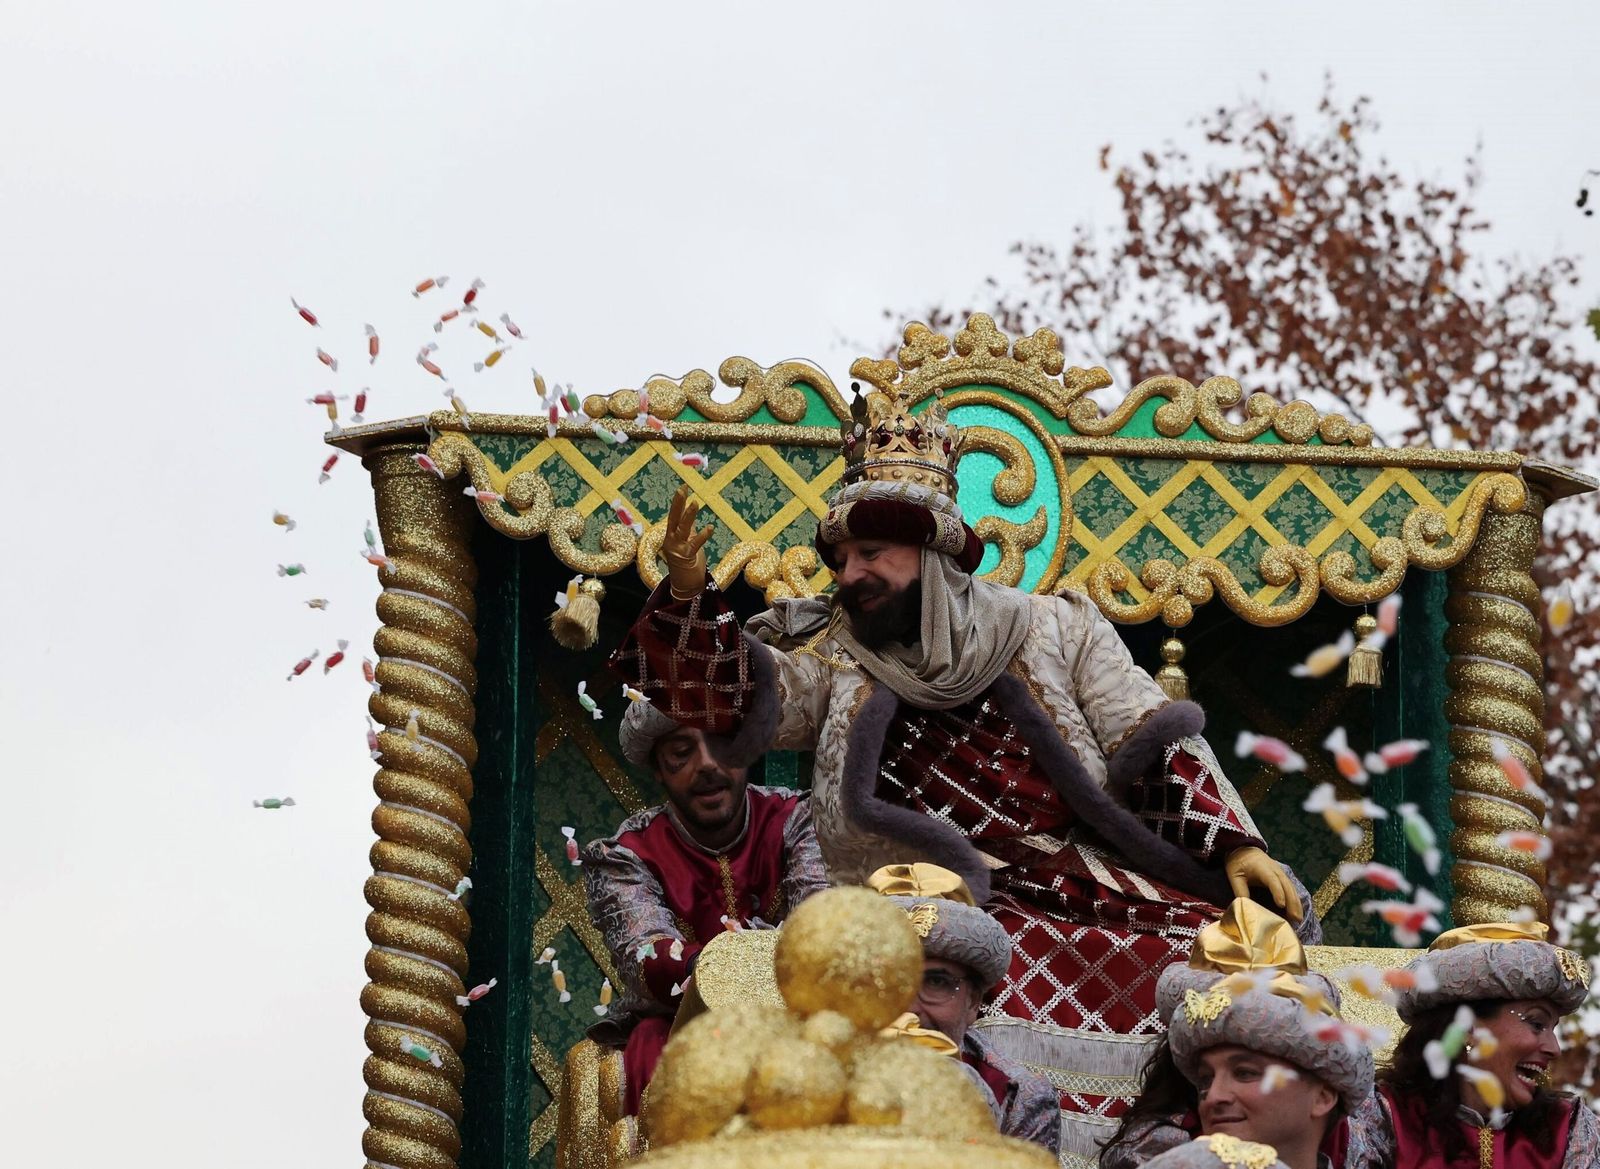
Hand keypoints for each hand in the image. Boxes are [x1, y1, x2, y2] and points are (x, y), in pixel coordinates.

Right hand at [661, 484, 713, 599]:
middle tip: (682, 489)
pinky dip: (702, 536)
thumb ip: (688, 527)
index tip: (683, 486)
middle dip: (678, 504)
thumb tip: (690, 511)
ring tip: (695, 503)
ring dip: (688, 516)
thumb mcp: (688, 541)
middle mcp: (671, 540)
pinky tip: (710, 528)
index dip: (678, 501)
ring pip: (682, 529)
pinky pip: (694, 545)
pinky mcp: (686, 558)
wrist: (685, 586)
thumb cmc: (687, 563)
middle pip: (673, 519)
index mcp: (671, 535)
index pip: (674, 515)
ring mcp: (677, 549)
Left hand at [1224, 846, 1301, 922]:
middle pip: (1286, 886)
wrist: (1244, 849)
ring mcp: (1280, 873)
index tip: (1281, 905)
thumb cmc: (1238, 862)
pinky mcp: (1282, 877)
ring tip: (1298, 918)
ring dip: (1296, 903)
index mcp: (1262, 868)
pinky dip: (1295, 900)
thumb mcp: (1234, 875)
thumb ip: (1240, 890)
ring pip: (1291, 888)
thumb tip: (1246, 907)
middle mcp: (1275, 870)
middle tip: (1295, 918)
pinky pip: (1291, 889)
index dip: (1278, 892)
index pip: (1272, 880)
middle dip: (1292, 902)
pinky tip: (1297, 911)